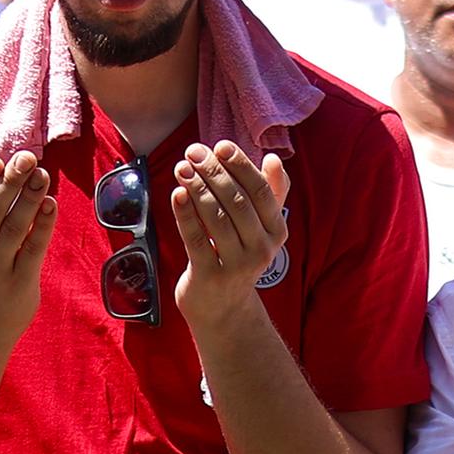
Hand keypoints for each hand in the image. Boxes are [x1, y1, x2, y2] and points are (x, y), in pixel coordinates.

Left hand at [167, 143, 288, 332]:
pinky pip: (195, 238)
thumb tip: (275, 158)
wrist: (224, 308)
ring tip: (181, 167)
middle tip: (193, 151)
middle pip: (236, 202)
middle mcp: (261, 249)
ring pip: (215, 218)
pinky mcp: (209, 276)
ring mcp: (236, 265)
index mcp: (276, 231)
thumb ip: (270, 192)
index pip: (261, 191)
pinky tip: (176, 193)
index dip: (241, 165)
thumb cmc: (239, 254)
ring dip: (196, 187)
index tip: (220, 145)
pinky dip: (185, 214)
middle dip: (213, 172)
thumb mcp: (260, 227)